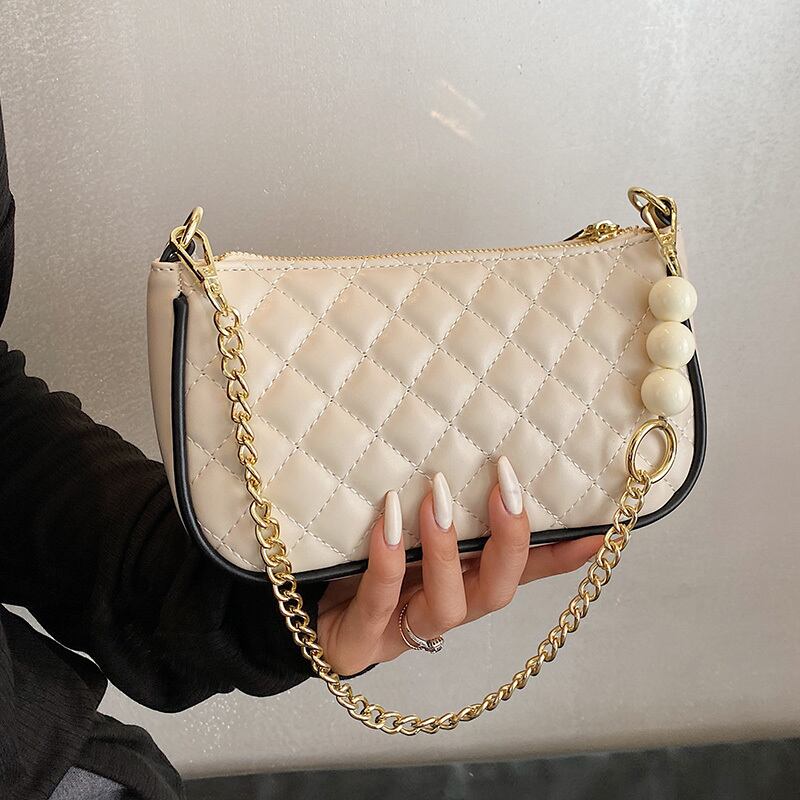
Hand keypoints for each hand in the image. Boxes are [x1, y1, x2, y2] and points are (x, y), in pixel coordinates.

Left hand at [316, 457, 603, 676]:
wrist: (313, 619)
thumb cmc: (370, 567)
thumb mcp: (410, 531)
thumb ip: (444, 508)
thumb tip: (468, 454)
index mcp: (466, 582)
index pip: (523, 570)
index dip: (562, 555)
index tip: (599, 529)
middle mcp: (448, 607)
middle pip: (498, 590)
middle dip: (509, 541)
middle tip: (508, 487)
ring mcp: (408, 628)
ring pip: (448, 602)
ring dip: (446, 548)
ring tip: (438, 495)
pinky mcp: (364, 638)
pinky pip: (381, 598)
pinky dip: (387, 559)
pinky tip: (388, 520)